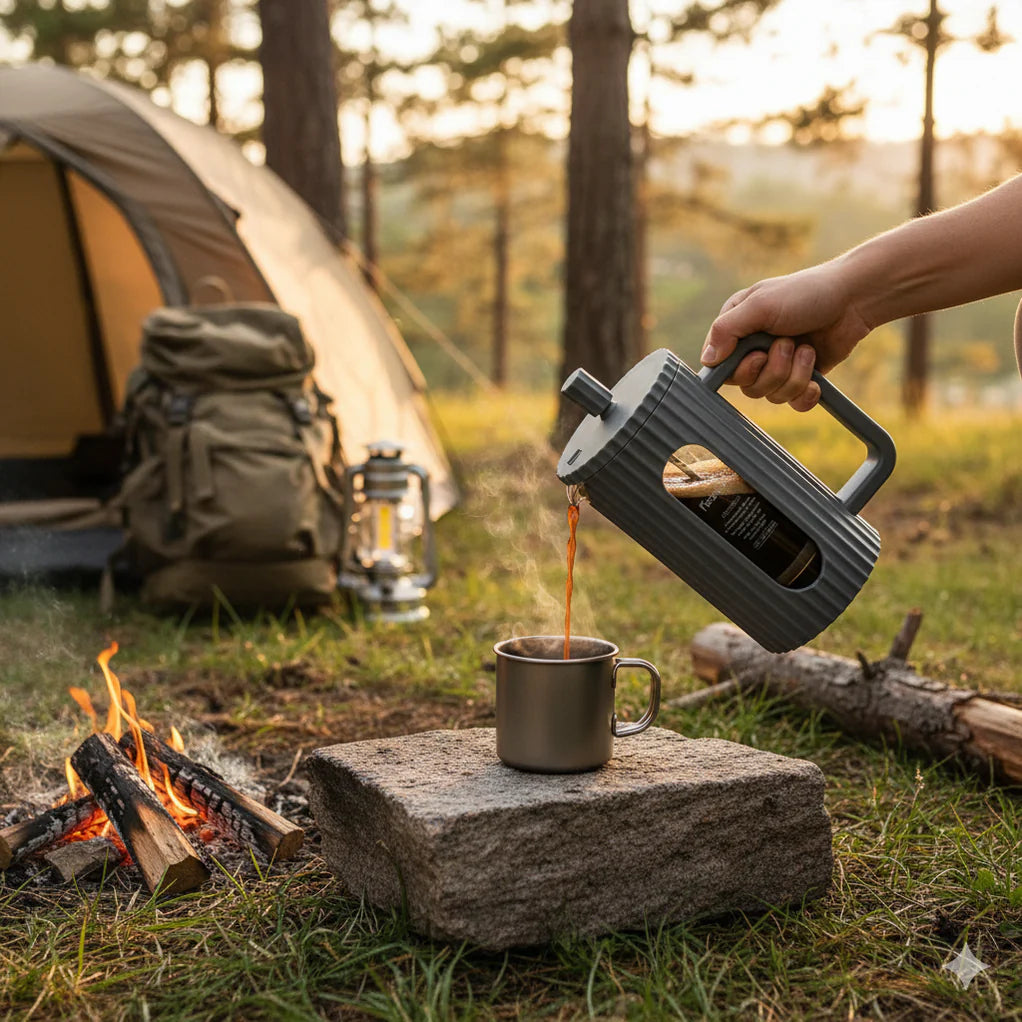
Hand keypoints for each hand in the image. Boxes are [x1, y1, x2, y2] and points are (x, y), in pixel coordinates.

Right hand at [701, 263, 871, 410]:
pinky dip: (806, 394)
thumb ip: (727, 330)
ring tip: (807, 349)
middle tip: (788, 343)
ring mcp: (777, 366)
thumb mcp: (760, 305)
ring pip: (772, 396)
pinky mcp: (801, 378)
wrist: (853, 299)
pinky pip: (793, 403)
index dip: (740, 369)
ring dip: (795, 374)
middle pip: (748, 387)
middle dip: (773, 369)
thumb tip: (706, 360)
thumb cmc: (804, 293)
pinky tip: (816, 380)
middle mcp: (753, 350)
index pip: (721, 368)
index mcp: (737, 330)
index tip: (759, 354)